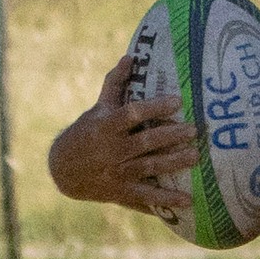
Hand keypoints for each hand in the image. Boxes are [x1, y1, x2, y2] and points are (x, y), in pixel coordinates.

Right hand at [48, 55, 198, 208]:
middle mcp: (113, 149)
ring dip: (174, 162)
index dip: (154, 107)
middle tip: (194, 130)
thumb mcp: (98, 108)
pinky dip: (167, 200)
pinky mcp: (121, 192)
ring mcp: (118, 172)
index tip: (177, 100)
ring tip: (195, 157)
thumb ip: (115, 83)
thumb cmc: (87, 132)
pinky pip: (147, 197)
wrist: (64, 170)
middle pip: (146, 141)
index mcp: (107, 125)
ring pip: (149, 167)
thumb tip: (131, 57)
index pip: (132, 114)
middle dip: (171, 136)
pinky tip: (188, 200)